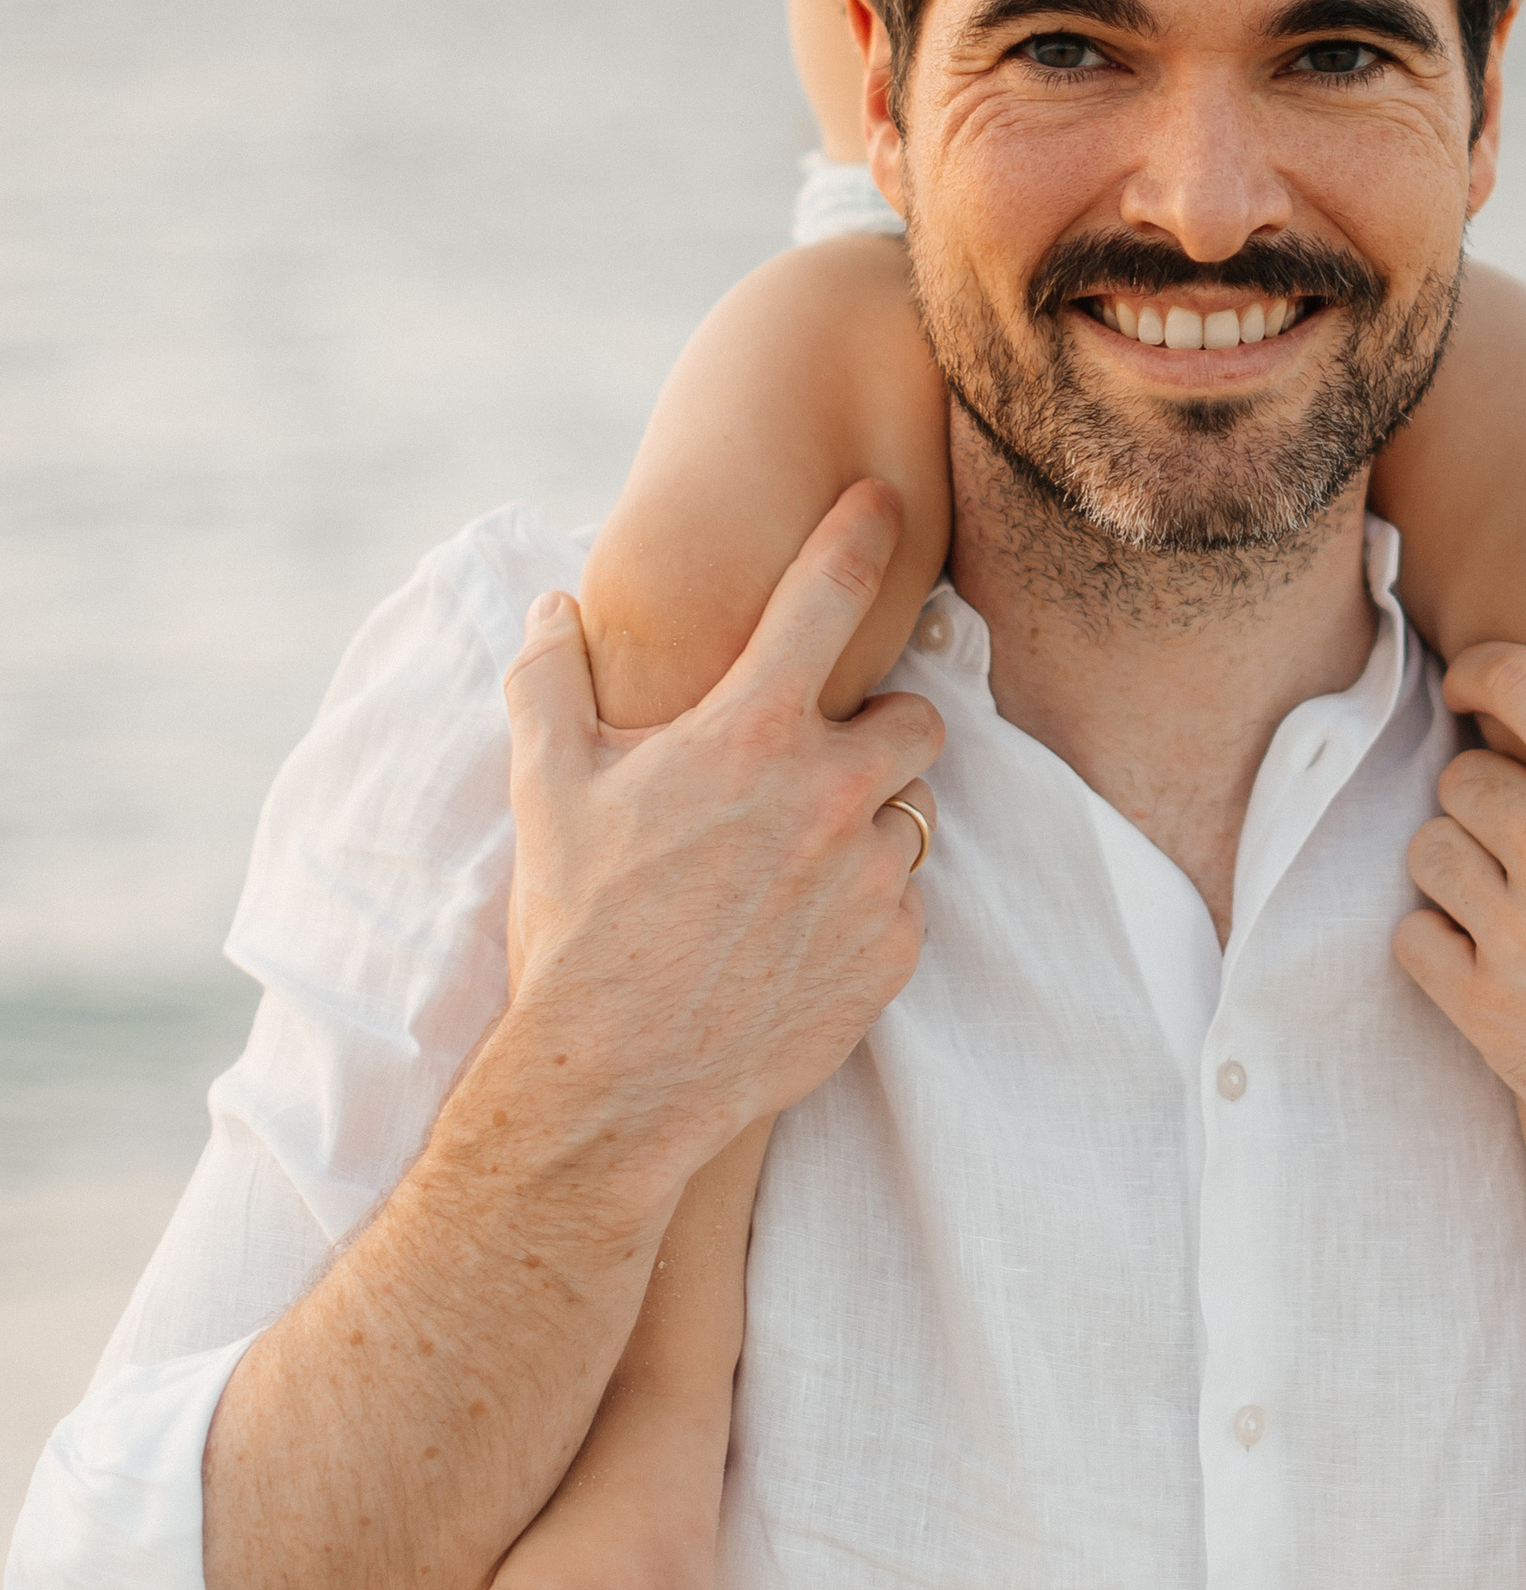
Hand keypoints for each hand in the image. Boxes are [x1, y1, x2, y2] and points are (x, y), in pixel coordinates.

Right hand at [499, 482, 944, 1180]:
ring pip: (912, 815)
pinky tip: (795, 936)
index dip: (860, 535)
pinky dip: (864, 908)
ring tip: (788, 869)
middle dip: (878, 731)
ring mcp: (870, 878)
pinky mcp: (892, 954)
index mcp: (750, 734)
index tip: (884, 503)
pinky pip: (904, 903)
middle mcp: (829, 793)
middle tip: (814, 768)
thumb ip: (551, 680)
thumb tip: (555, 607)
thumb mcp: (546, 790)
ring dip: (867, 826)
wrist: (612, 1086)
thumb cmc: (574, 928)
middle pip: (916, 718)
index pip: (828, 597)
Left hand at [1396, 649, 1525, 1232]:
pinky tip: (1484, 947)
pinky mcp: (1487, 1012)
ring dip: (1459, 860)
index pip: (1516, 682)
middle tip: (1522, 821)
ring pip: (1428, 850)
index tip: (1478, 690)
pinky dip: (1439, 938)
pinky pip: (1412, 936)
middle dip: (1489, 789)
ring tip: (1503, 885)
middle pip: (1461, 775)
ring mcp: (1519, 936)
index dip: (1483, 671)